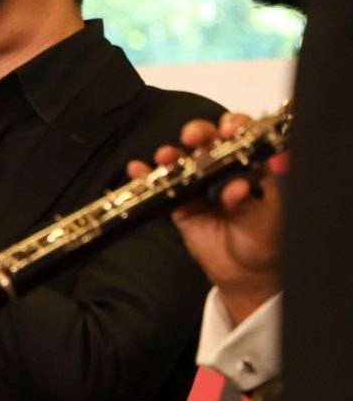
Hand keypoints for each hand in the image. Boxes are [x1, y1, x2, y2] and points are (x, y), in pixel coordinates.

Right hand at [125, 112, 281, 324]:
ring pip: (182, 162)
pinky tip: (137, 170)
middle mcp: (223, 171)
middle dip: (199, 133)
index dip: (234, 126)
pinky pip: (162, 188)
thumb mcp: (262, 221)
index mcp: (250, 167)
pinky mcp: (180, 205)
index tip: (227, 128)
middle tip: (192, 136)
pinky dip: (148, 178)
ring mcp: (198, 187)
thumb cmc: (263, 241)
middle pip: (208, 142)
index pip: (242, 138)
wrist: (245, 274)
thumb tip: (235, 187)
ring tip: (164, 156)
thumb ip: (247, 203)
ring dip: (171, 154)